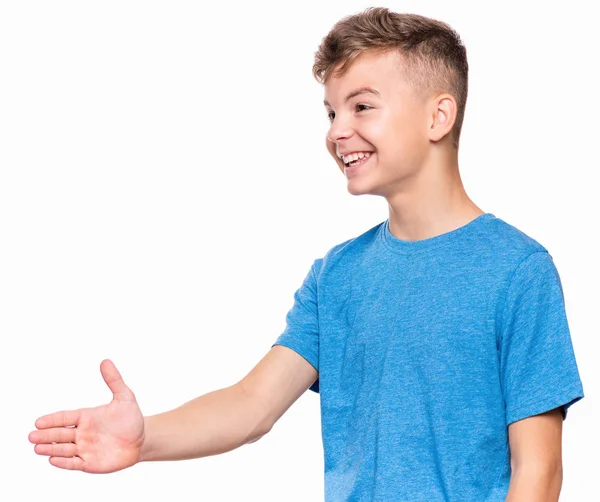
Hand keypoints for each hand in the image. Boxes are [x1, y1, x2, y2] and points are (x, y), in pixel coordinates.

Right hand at [29, 359, 144, 472]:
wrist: (142, 440)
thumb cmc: (131, 418)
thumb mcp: (125, 397)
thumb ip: (114, 380)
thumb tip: (105, 361)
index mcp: (86, 417)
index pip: (65, 417)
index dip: (52, 420)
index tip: (38, 421)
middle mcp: (82, 433)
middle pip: (60, 434)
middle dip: (46, 435)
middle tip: (31, 436)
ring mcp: (84, 448)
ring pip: (63, 449)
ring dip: (50, 448)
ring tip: (37, 448)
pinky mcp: (89, 463)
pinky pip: (74, 463)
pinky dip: (63, 462)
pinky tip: (53, 459)